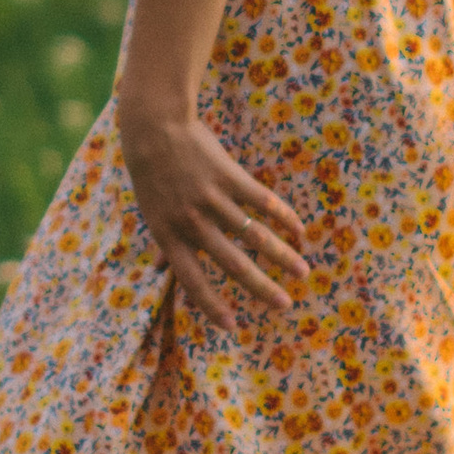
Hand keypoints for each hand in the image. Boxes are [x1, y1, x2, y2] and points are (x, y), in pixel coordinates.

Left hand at [115, 101, 309, 323]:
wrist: (155, 127)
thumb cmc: (151, 174)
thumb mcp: (151, 211)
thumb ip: (163, 242)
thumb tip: (160, 270)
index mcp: (170, 236)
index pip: (193, 281)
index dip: (212, 306)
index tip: (234, 326)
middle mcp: (192, 223)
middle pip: (234, 265)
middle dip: (262, 289)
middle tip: (285, 305)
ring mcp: (212, 199)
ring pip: (256, 236)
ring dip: (283, 257)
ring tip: (303, 272)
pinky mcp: (229, 176)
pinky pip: (263, 202)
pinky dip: (285, 218)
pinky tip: (299, 231)